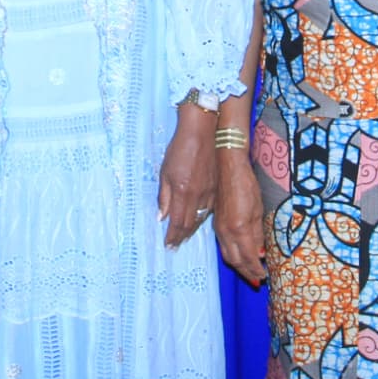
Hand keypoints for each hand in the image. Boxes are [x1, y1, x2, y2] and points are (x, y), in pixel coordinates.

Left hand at [157, 117, 217, 248]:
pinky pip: (209, 209)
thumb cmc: (179, 149)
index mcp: (182, 192)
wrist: (202, 132)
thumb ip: (163, 196)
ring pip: (200, 218)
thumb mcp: (165, 172)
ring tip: (184, 237)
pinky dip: (201, 218)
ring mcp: (210, 192)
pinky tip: (197, 220)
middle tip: (175, 245)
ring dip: (191, 229)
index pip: (177, 222)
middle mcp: (198, 196)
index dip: (172, 236)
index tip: (168, 245)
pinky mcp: (216, 187)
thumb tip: (161, 217)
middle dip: (181, 236)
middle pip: (190, 224)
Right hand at [213, 147, 267, 285]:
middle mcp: (226, 232)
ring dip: (238, 266)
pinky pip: (223, 245)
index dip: (255, 270)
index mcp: (239, 229)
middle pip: (235, 261)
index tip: (263, 278)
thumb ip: (257, 234)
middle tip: (257, 280)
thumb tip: (259, 254)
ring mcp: (219, 228)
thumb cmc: (246, 185)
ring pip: (227, 254)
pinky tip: (239, 255)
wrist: (227, 168)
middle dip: (246, 272)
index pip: (248, 258)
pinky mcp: (216, 223)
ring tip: (249, 272)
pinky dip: (232, 255)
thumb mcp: (258, 210)